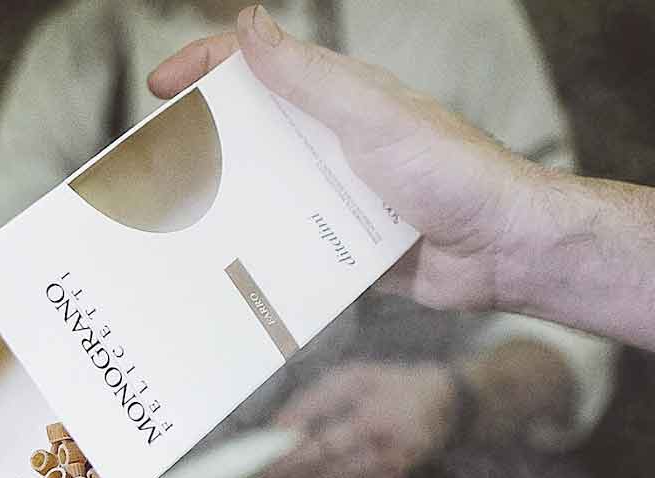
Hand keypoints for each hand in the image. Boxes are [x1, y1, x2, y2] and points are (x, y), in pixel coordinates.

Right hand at [148, 6, 533, 312]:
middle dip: (201, 146)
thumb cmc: (451, 172)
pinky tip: (228, 276)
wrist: (500, 249)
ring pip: (264, 197)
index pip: (257, 68)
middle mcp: (331, 143)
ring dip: (225, 209)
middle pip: (250, 135)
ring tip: (176, 230)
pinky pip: (290, 252)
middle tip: (154, 169)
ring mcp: (336, 197)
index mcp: (335, 99)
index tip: (160, 89)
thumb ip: (308, 76)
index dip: (205, 68)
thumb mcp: (371, 116)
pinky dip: (261, 260)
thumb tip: (251, 23)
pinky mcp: (344, 250)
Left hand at [266, 360, 456, 477]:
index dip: (291, 460)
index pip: (325, 447)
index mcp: (376, 419)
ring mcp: (391, 474)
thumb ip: (313, 401)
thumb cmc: (392, 384)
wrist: (445, 405)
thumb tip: (278, 429)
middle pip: (328, 475)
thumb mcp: (352, 376)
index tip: (260, 465)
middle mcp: (386, 453)